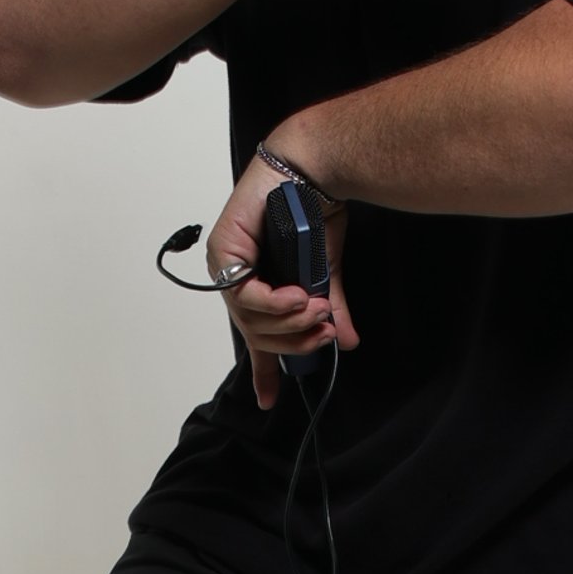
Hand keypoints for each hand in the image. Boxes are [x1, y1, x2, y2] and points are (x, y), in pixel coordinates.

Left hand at [207, 155, 359, 409]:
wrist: (314, 172)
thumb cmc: (314, 214)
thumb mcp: (324, 275)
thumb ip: (330, 309)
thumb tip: (347, 342)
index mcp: (255, 285)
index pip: (253, 337)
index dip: (262, 370)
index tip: (268, 401)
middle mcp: (235, 278)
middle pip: (255, 334)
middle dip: (293, 340)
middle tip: (324, 333)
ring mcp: (225, 264)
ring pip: (250, 319)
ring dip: (288, 322)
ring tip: (317, 312)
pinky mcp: (225, 250)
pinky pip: (247, 295)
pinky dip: (274, 303)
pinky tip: (297, 299)